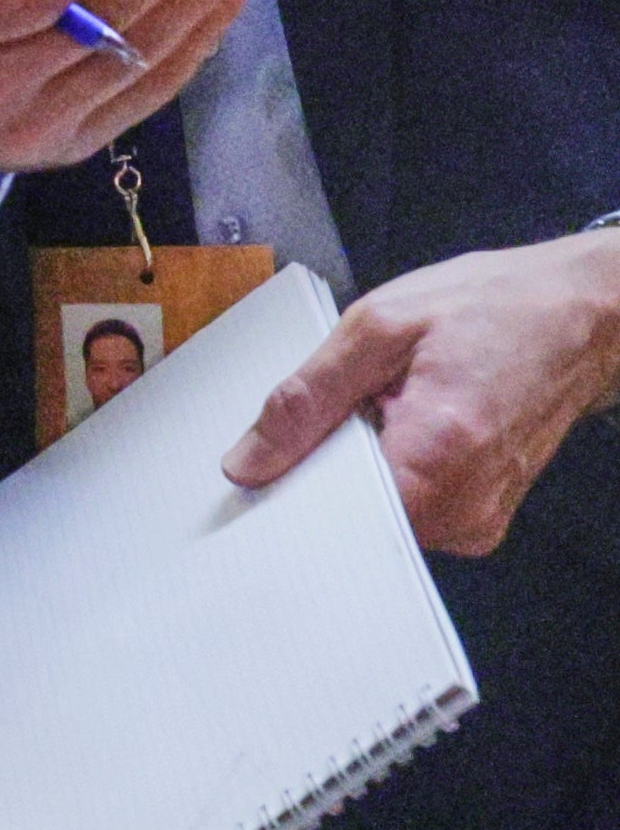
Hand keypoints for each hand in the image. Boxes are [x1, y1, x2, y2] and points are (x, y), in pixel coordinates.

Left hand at [223, 229, 619, 553]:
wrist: (581, 312)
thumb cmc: (494, 307)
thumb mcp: (378, 327)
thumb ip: (305, 399)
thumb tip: (247, 462)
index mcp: (436, 456)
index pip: (326, 518)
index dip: (284, 490)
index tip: (261, 466)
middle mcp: (464, 507)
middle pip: (348, 522)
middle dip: (320, 472)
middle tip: (339, 412)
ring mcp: (477, 521)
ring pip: (375, 517)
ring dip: (357, 469)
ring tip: (384, 410)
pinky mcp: (480, 519)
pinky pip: (407, 512)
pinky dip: (388, 474)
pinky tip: (403, 428)